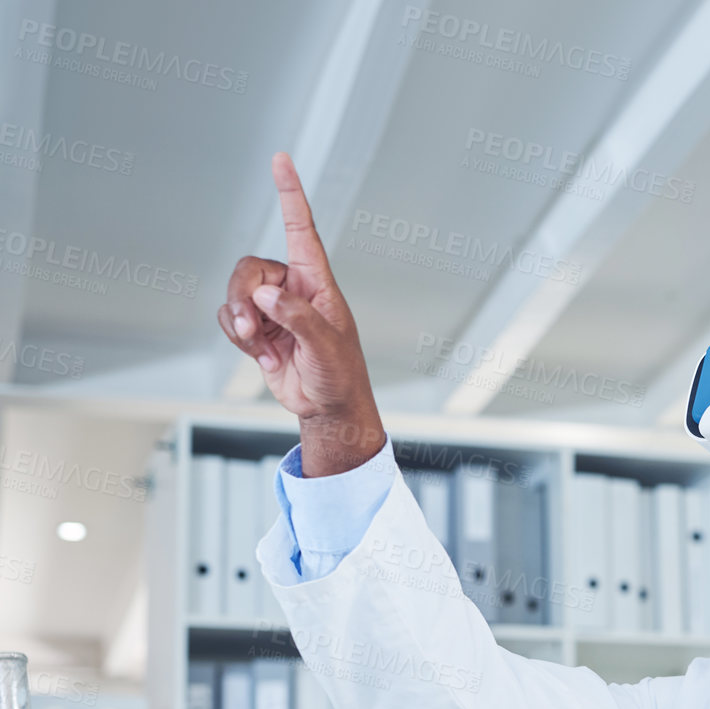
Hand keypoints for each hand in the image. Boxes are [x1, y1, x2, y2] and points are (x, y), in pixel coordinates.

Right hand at [216, 152, 383, 475]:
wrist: (326, 407)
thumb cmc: (339, 375)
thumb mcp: (326, 347)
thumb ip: (297, 318)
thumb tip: (266, 294)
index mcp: (317, 282)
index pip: (301, 229)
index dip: (290, 194)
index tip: (281, 159)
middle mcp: (292, 288)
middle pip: (249, 268)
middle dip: (242, 296)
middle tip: (253, 327)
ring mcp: (273, 308)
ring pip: (234, 293)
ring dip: (239, 320)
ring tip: (260, 346)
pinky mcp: (258, 328)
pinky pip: (229, 318)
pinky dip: (237, 336)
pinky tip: (261, 354)